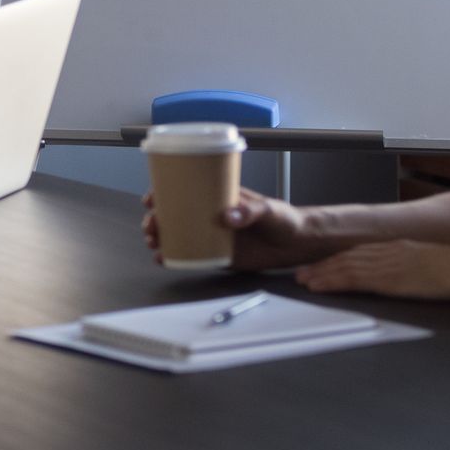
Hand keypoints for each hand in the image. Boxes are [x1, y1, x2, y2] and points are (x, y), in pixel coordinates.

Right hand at [141, 188, 330, 271]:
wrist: (298, 245)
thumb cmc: (284, 219)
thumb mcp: (268, 210)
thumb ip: (249, 212)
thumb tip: (227, 217)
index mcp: (218, 196)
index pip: (185, 189)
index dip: (163, 191)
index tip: (151, 199)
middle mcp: (210, 215)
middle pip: (174, 213)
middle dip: (156, 218)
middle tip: (152, 226)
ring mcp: (212, 235)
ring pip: (177, 234)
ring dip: (161, 237)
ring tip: (154, 244)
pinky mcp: (217, 255)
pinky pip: (190, 256)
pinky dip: (174, 258)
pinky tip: (163, 260)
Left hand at [294, 240, 449, 301]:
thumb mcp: (429, 261)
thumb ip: (412, 265)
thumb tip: (407, 274)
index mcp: (395, 247)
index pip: (359, 252)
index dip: (338, 259)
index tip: (322, 264)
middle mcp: (385, 252)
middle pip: (346, 258)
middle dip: (323, 266)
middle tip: (302, 273)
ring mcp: (383, 264)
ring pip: (343, 267)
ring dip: (321, 274)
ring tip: (303, 280)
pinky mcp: (385, 278)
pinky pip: (351, 279)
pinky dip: (331, 282)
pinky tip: (318, 286)